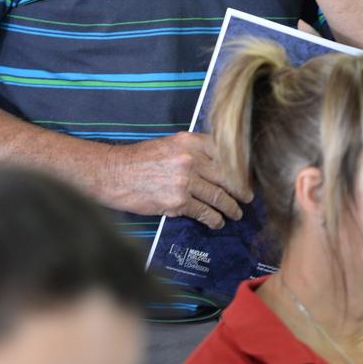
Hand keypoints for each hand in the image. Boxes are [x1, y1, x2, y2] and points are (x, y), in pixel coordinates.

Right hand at [106, 132, 252, 228]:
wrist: (114, 173)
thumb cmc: (140, 159)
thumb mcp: (170, 144)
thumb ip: (194, 151)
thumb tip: (218, 164)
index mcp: (191, 141)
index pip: (227, 152)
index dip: (241, 167)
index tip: (247, 176)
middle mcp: (191, 158)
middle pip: (228, 175)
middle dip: (241, 189)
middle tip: (248, 197)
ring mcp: (186, 180)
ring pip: (219, 196)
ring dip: (230, 207)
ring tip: (235, 213)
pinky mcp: (178, 201)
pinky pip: (205, 212)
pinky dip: (214, 219)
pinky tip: (216, 222)